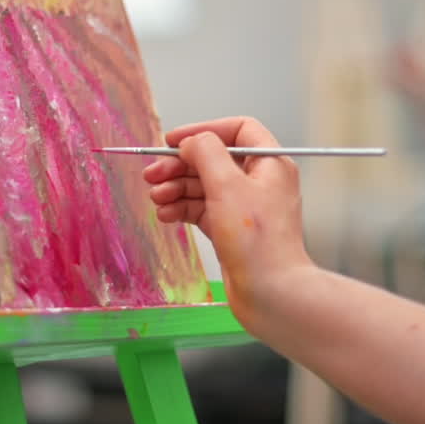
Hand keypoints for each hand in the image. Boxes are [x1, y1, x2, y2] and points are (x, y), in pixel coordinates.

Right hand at [143, 116, 315, 331]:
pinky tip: (165, 214)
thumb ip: (206, 153)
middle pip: (214, 159)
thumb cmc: (257, 241)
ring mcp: (244, 207)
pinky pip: (202, 209)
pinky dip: (182, 208)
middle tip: (152, 174)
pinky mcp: (231, 229)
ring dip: (176, 187)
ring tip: (156, 198)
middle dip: (181, 165)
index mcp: (270, 163)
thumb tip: (190, 142)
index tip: (173, 141)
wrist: (271, 293)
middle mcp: (259, 181)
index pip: (238, 130)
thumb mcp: (227, 185)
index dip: (204, 131)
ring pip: (204, 185)